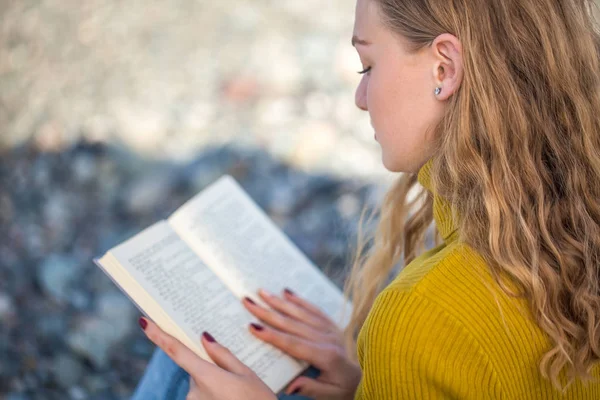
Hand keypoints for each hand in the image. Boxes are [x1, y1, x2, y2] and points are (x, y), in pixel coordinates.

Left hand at [139, 317, 276, 399]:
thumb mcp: (247, 375)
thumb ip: (223, 355)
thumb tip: (205, 338)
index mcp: (208, 377)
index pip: (177, 352)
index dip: (158, 336)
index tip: (143, 322)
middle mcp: (195, 392)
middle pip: (196, 369)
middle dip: (210, 369)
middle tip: (235, 380)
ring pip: (200, 385)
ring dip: (214, 386)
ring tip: (238, 395)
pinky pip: (202, 397)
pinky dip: (214, 396)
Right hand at [242, 288, 360, 399]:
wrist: (363, 378)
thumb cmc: (343, 389)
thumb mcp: (329, 395)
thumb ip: (310, 388)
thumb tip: (290, 386)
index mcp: (326, 356)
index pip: (294, 344)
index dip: (272, 335)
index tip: (252, 327)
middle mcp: (328, 338)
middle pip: (293, 324)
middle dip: (268, 312)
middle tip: (248, 302)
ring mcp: (331, 329)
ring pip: (301, 312)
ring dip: (279, 301)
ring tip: (261, 292)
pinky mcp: (332, 324)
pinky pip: (314, 309)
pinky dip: (299, 300)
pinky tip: (286, 292)